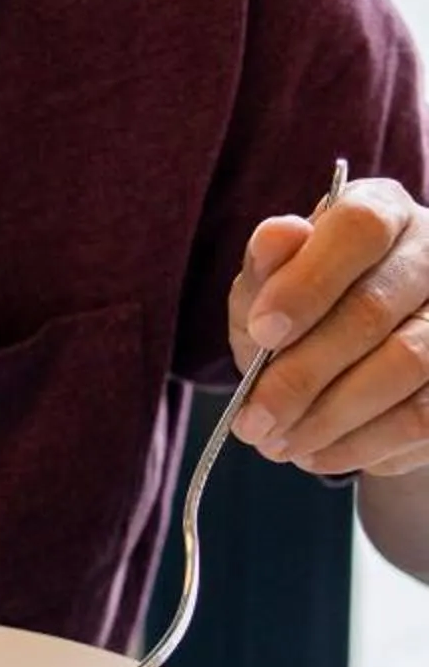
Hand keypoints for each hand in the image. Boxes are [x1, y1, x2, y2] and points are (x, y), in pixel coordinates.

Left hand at [232, 176, 428, 476]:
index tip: (263, 332)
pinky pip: (426, 414)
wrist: (354, 365)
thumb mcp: (267, 291)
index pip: (358, 228)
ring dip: (332, 416)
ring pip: (408, 364)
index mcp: (381, 212)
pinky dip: (366, 443)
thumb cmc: (301, 314)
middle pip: (375, 308)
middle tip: (254, 421)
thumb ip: (265, 270)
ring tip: (279, 445)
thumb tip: (276, 235)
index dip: (308, 281)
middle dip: (303, 374)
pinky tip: (320, 454)